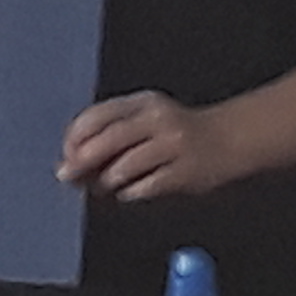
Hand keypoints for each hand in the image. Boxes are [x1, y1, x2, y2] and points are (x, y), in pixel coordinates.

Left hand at [60, 90, 246, 202]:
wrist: (229, 139)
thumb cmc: (177, 134)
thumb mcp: (144, 121)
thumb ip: (110, 136)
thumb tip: (70, 163)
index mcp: (142, 103)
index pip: (96, 116)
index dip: (75, 139)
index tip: (66, 155)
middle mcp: (157, 119)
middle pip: (107, 139)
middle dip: (82, 161)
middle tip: (70, 176)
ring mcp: (173, 145)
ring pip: (124, 167)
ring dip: (107, 181)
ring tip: (108, 185)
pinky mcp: (186, 171)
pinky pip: (146, 187)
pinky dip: (131, 192)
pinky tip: (131, 191)